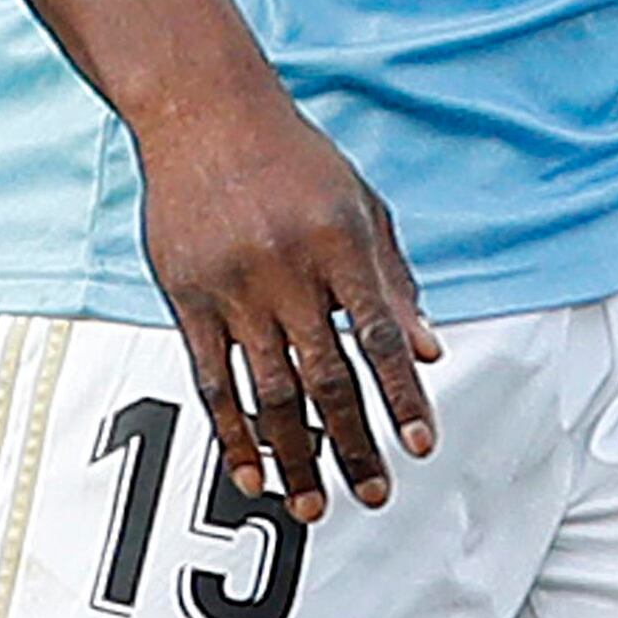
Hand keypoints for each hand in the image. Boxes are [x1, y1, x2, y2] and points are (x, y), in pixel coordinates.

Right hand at [136, 64, 442, 521]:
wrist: (201, 112)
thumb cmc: (292, 157)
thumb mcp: (362, 205)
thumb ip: (396, 282)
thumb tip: (430, 352)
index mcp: (339, 243)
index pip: (379, 335)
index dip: (403, 395)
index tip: (420, 445)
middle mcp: (286, 269)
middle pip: (326, 377)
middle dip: (353, 444)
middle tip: (374, 493)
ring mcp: (232, 287)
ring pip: (268, 391)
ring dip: (294, 456)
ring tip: (311, 505)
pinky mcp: (187, 298)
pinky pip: (211, 379)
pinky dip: (232, 432)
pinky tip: (250, 471)